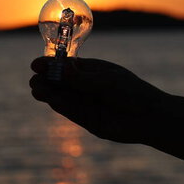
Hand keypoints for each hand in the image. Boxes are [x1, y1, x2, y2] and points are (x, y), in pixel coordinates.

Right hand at [29, 57, 167, 143]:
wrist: (149, 117)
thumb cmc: (132, 92)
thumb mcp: (107, 81)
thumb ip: (83, 78)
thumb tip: (61, 69)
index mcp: (91, 70)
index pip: (66, 66)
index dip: (50, 64)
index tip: (36, 64)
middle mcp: (85, 86)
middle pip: (59, 81)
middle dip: (46, 79)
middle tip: (35, 79)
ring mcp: (85, 103)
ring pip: (61, 97)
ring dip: (48, 93)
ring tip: (37, 89)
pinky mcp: (86, 120)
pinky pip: (69, 111)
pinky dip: (59, 105)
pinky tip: (51, 99)